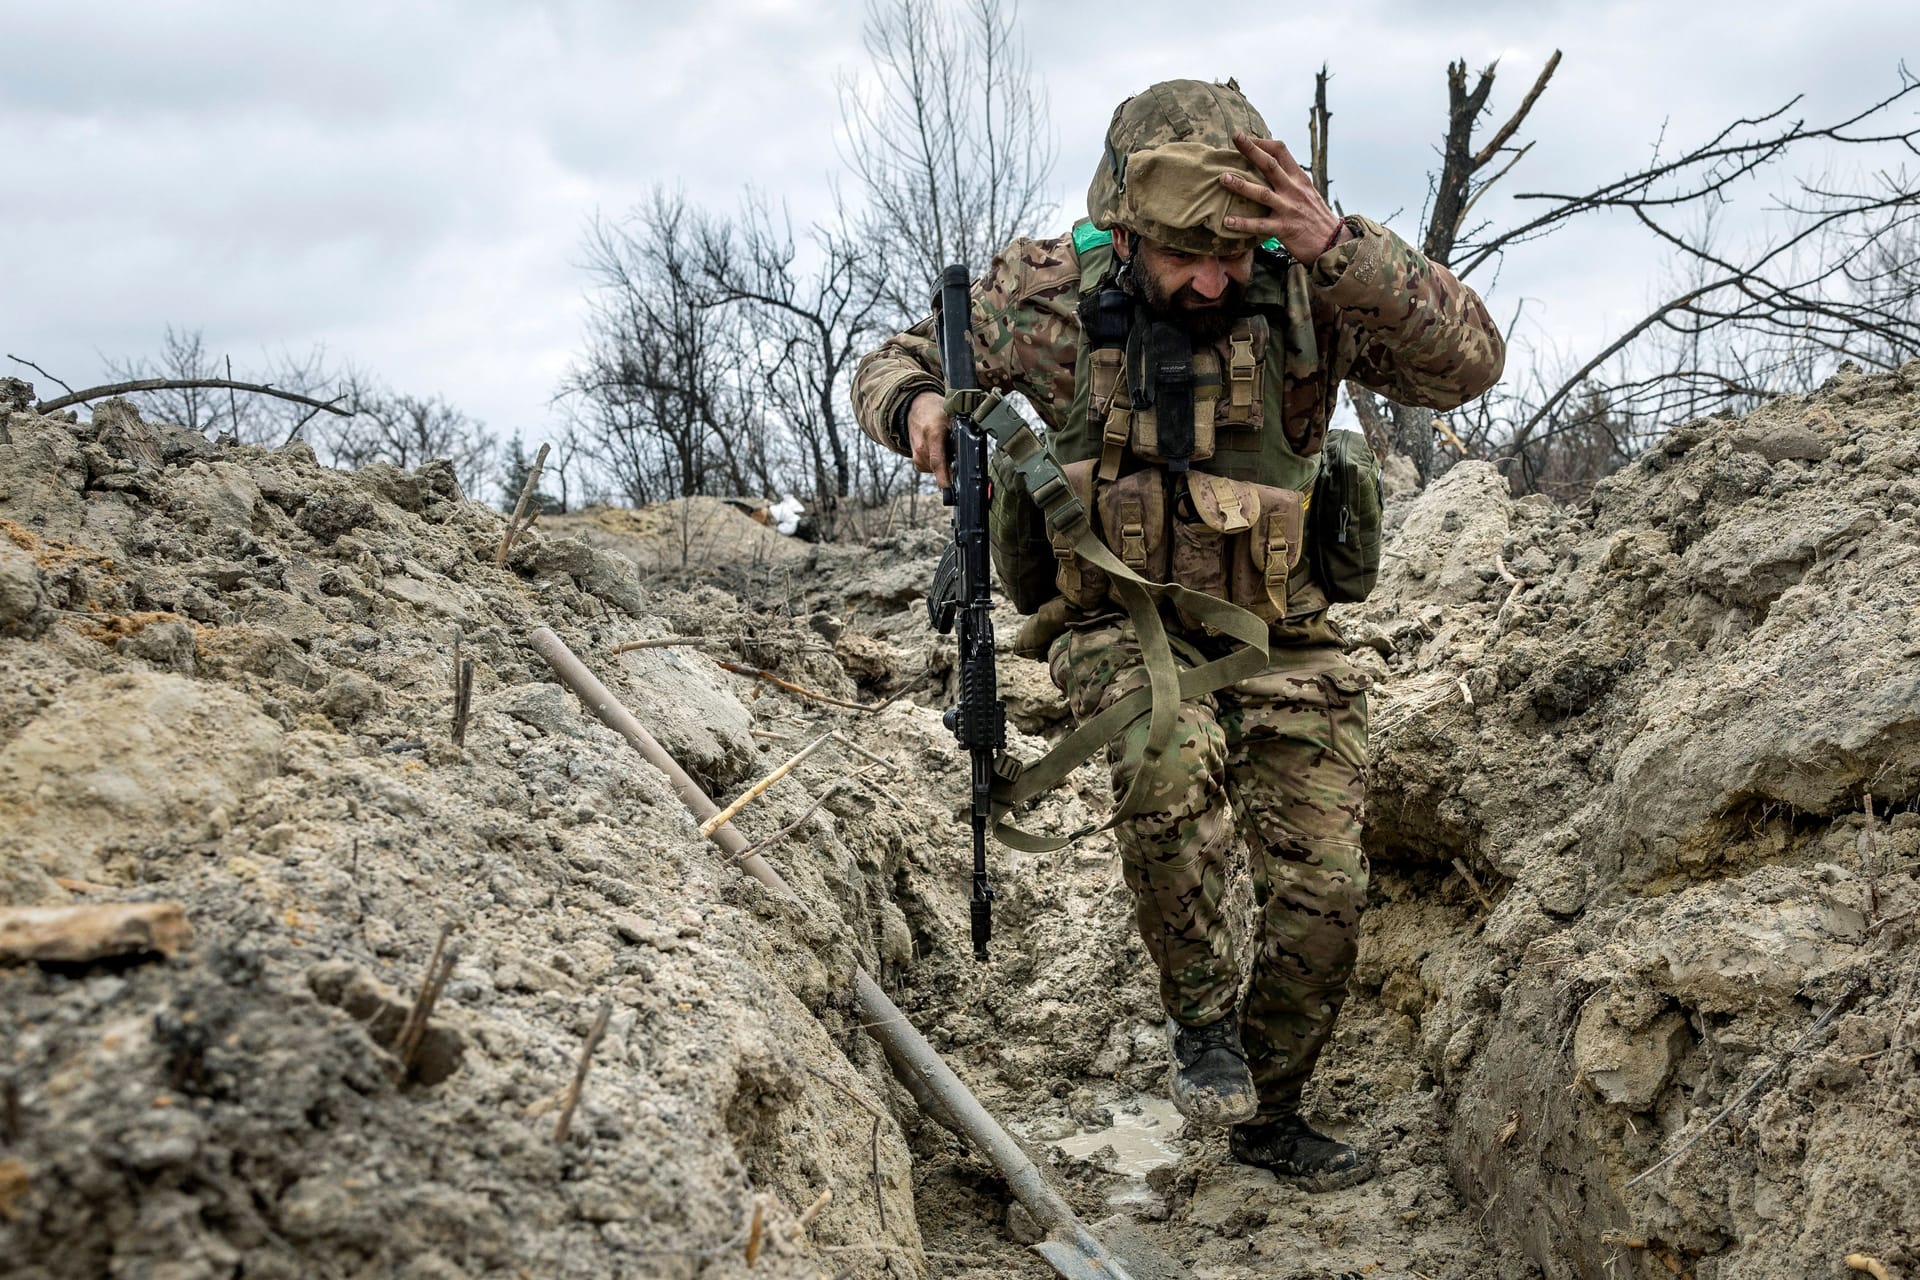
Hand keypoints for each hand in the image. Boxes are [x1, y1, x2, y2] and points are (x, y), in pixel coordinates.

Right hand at [906, 390, 952, 489]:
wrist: (916, 407)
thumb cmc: (936, 412)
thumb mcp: (952, 417)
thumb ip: (962, 433)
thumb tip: (974, 449)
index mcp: (933, 435)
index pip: (938, 462)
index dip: (945, 478)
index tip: (951, 490)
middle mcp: (922, 448)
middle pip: (940, 469)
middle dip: (952, 471)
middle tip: (961, 465)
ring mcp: (918, 456)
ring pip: (936, 471)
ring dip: (946, 466)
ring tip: (947, 450)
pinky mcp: (917, 461)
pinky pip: (932, 469)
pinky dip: (939, 464)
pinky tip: (941, 452)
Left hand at [1218, 131, 1347, 263]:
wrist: (1333, 243)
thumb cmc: (1316, 217)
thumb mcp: (1307, 192)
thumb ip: (1290, 180)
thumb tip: (1271, 167)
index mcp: (1299, 178)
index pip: (1281, 152)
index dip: (1262, 142)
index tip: (1246, 137)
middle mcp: (1293, 190)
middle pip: (1270, 165)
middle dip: (1252, 150)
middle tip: (1235, 138)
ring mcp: (1289, 209)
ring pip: (1262, 193)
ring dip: (1241, 185)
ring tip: (1223, 178)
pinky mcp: (1285, 229)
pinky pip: (1260, 225)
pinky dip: (1243, 223)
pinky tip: (1227, 221)